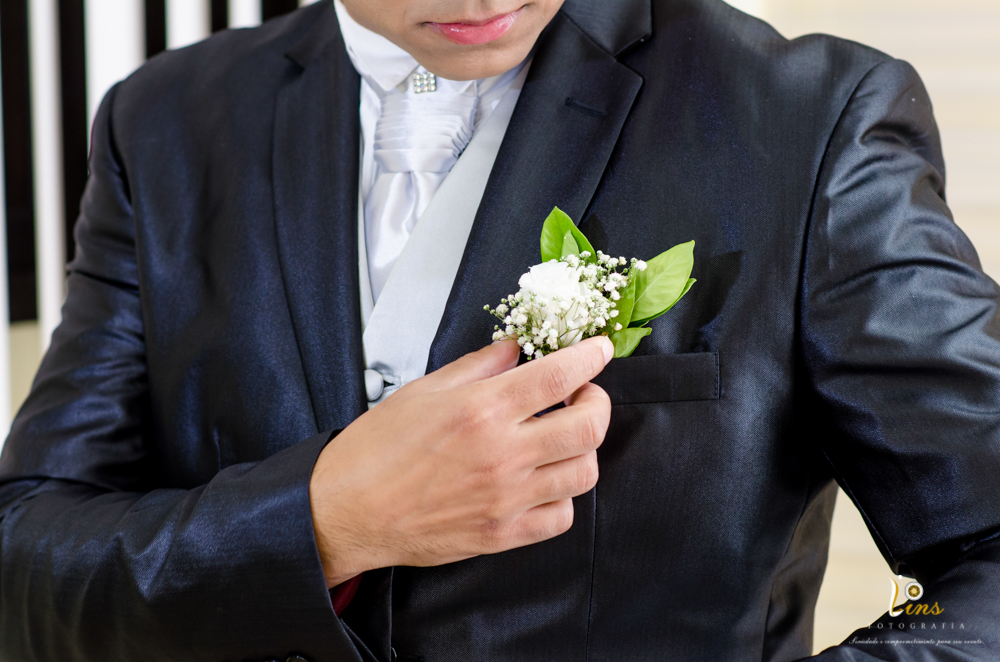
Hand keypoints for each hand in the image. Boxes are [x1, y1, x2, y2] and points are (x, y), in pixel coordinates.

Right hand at [309, 336, 613, 587]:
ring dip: (583, 448)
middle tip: (585, 394)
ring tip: (564, 437)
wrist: (345, 511)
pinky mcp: (501, 534)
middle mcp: (502, 455)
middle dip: (598, 402)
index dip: (591, 357)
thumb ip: (478, 367)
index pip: (559, 375)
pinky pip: (561, 517)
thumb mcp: (422, 390)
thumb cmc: (375, 451)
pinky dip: (563, 495)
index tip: (600, 349)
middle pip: (589, 426)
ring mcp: (505, 499)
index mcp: (481, 410)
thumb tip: (514, 349)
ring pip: (583, 472)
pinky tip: (545, 480)